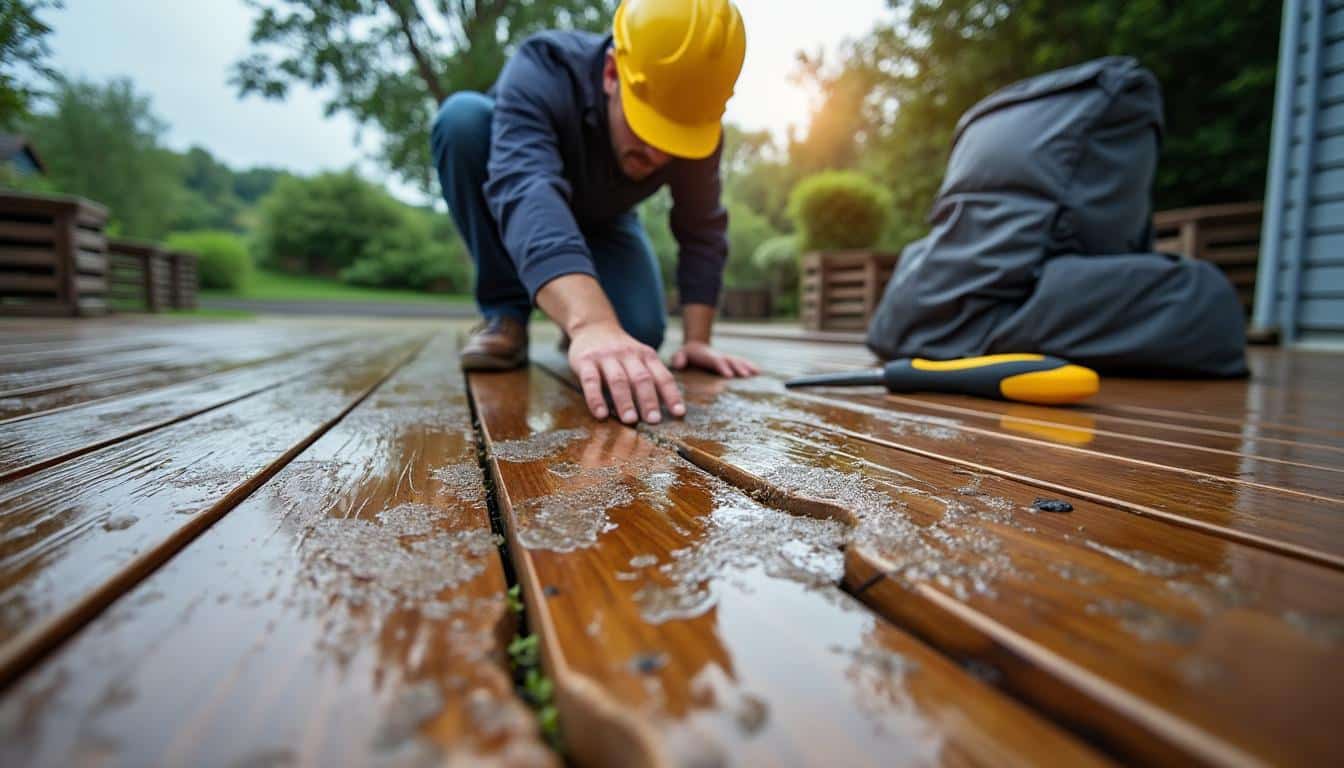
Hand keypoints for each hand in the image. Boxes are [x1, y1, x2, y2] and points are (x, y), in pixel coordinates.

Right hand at [569, 320, 685, 423]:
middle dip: (649, 400)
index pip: (663, 376)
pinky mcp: (585, 361)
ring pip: (618, 380)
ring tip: (630, 421)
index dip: (672, 395)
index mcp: (646, 355)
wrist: (593, 327)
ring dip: (625, 401)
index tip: (679, 413)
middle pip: (641, 378)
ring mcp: (606, 356)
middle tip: (653, 421)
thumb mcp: (640, 359)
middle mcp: (628, 354)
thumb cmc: (621, 353)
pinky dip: (596, 399)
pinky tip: (601, 414)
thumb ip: (651, 378)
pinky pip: (591, 381)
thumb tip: (669, 410)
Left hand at [669, 341, 759, 377]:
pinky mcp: (731, 362)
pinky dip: (750, 366)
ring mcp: (726, 358)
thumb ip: (678, 358)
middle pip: (730, 361)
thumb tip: (679, 364)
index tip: (728, 374)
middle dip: (738, 367)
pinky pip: (742, 362)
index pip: (715, 361)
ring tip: (756, 373)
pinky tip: (759, 372)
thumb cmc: (687, 355)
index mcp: (707, 356)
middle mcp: (719, 356)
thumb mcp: (679, 355)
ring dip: (747, 367)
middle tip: (745, 375)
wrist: (696, 347)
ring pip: (738, 361)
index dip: (722, 367)